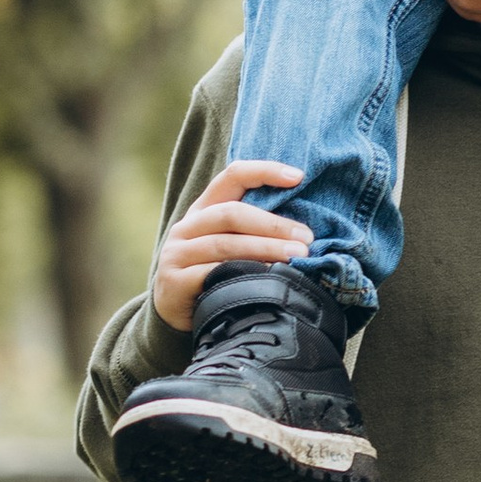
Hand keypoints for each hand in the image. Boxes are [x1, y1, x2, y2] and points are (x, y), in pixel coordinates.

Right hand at [153, 162, 311, 330]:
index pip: (232, 176)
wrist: (174, 310)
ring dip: (265, 249)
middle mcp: (187, 226)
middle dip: (273, 225)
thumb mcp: (229, 245)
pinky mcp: (174, 281)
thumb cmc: (213, 273)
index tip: (298, 176)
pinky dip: (243, 273)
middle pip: (231, 213)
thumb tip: (304, 229)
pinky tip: (268, 278)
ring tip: (296, 256)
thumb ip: (254, 231)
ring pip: (225, 245)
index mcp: (204, 209)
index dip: (264, 171)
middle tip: (306, 238)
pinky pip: (212, 274)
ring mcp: (177, 253)